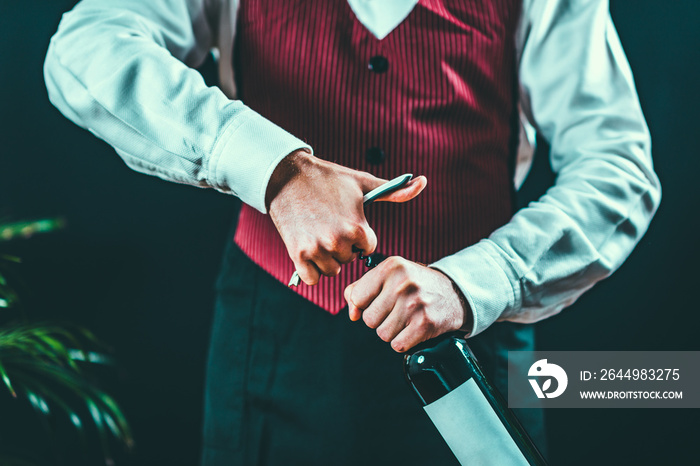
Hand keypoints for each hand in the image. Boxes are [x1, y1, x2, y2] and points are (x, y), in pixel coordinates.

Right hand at [266, 150, 426, 284]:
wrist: (287, 176)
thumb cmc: (328, 178)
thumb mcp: (363, 183)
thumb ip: (395, 190)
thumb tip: (423, 182)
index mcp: (357, 227)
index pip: (368, 248)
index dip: (359, 235)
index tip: (347, 220)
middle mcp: (338, 241)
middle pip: (349, 259)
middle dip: (343, 246)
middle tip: (330, 225)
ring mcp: (316, 249)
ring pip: (333, 270)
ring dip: (328, 259)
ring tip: (319, 235)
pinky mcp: (298, 254)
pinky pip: (313, 279)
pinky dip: (312, 269)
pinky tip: (309, 249)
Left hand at [344, 257, 472, 351]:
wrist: (454, 293)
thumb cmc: (415, 285)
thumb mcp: (389, 275)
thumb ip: (360, 288)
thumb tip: (352, 313)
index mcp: (391, 267)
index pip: (357, 297)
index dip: (363, 304)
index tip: (376, 302)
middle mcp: (402, 283)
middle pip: (369, 319)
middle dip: (379, 319)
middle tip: (396, 309)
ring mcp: (415, 304)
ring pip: (382, 334)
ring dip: (392, 331)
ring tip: (405, 318)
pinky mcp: (425, 324)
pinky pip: (397, 344)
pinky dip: (403, 341)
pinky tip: (412, 328)